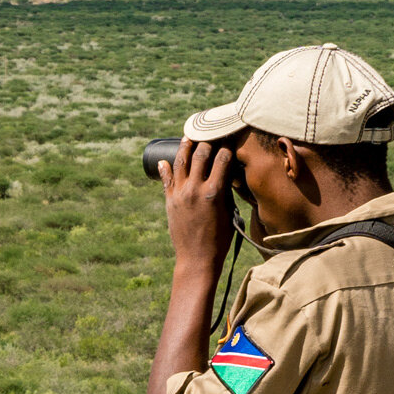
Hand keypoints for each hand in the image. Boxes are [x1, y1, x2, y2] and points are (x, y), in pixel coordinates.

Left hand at [161, 137, 235, 272]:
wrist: (197, 259)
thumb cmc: (219, 239)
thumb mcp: (228, 212)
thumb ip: (225, 190)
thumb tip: (225, 172)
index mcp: (214, 192)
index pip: (222, 159)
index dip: (226, 147)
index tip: (228, 141)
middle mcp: (195, 189)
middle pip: (200, 154)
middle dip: (206, 141)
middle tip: (210, 134)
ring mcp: (179, 194)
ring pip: (180, 162)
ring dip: (185, 147)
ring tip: (188, 137)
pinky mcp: (169, 201)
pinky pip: (166, 180)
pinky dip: (165, 168)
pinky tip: (165, 161)